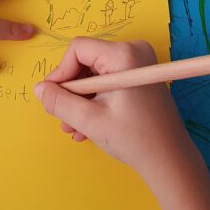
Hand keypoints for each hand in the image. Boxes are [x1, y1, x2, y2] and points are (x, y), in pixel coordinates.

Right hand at [34, 38, 188, 175]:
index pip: (78, 50)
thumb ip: (60, 102)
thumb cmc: (135, 139)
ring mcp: (138, 64)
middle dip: (71, 92)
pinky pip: (106, 81)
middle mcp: (133, 51)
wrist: (170, 160)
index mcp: (124, 54)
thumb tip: (39, 89)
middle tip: (63, 119)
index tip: (53, 98)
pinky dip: (94, 101)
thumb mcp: (89, 120)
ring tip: (73, 128)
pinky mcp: (138, 76)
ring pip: (93, 74)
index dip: (61, 73)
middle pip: (85, 62)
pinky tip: (86, 127)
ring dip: (80, 101)